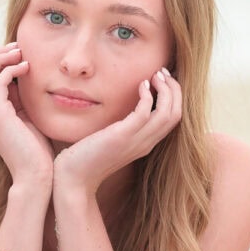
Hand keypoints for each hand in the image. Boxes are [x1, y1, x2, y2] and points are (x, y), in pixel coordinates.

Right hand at [0, 43, 53, 188]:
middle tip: (17, 46)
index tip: (18, 52)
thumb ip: (22, 100)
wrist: (36, 177)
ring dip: (0, 58)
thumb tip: (25, 79)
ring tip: (20, 51)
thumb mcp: (29, 119)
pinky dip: (10, 70)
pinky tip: (27, 68)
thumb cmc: (37, 152)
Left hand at [54, 67, 182, 195]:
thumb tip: (121, 110)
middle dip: (174, 90)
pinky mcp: (122, 136)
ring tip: (156, 75)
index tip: (163, 80)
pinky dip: (147, 95)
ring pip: (167, 113)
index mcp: (145, 143)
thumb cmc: (87, 158)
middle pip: (175, 114)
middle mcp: (146, 143)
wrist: (74, 178)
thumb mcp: (111, 140)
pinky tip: (141, 84)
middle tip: (162, 72)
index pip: (173, 119)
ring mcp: (136, 141)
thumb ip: (121, 128)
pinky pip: (145, 113)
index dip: (174, 96)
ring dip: (165, 90)